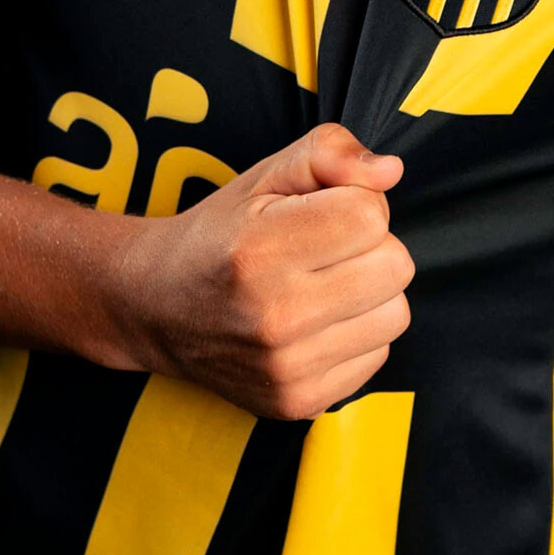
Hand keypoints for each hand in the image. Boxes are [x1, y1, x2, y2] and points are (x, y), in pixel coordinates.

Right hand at [112, 123, 413, 418]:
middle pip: (395, 266)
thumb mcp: (263, 175)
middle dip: (370, 246)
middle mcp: (275, 316)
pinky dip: (357, 333)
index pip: (370, 215)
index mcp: (260, 251)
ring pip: (396, 314)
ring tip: (323, 284)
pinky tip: (317, 321)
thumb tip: (390, 171)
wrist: (156, 308)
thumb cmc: (220, 233)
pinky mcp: (301, 402)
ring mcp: (288, 368)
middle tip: (324, 248)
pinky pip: (379, 355)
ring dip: (371, 293)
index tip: (322, 210)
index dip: (355, 201)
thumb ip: (329, 152)